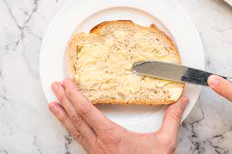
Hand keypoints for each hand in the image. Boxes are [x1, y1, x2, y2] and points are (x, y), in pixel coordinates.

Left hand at [48, 78, 188, 153]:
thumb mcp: (165, 143)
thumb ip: (172, 119)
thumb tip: (181, 102)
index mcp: (112, 136)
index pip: (87, 111)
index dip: (75, 96)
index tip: (67, 83)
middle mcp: (98, 143)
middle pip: (76, 118)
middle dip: (63, 100)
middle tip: (54, 86)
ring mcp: (95, 150)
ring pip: (73, 129)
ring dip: (61, 114)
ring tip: (51, 102)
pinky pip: (78, 138)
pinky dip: (69, 127)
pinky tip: (66, 123)